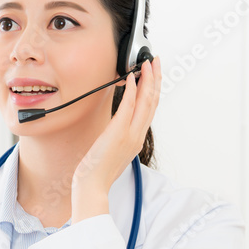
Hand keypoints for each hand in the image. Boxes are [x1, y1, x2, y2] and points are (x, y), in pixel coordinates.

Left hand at [71, 56, 161, 220]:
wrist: (92, 186)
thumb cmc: (97, 172)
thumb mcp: (112, 151)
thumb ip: (118, 137)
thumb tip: (116, 125)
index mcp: (136, 140)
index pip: (150, 110)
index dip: (154, 90)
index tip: (154, 75)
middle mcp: (137, 136)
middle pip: (152, 102)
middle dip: (156, 79)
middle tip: (156, 62)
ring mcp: (130, 134)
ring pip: (145, 101)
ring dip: (148, 80)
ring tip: (147, 63)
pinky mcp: (118, 133)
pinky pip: (128, 106)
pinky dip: (132, 90)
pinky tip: (131, 78)